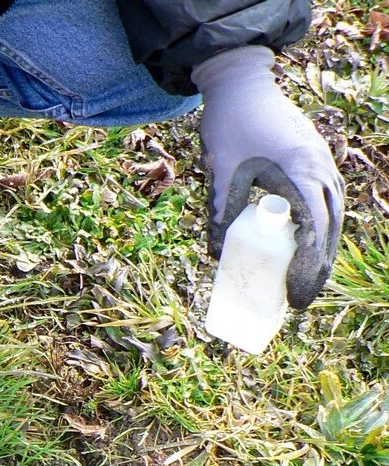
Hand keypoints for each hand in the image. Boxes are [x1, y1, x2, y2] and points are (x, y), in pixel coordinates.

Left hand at [193, 46, 343, 309]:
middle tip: (301, 297)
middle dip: (319, 266)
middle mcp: (320, 167)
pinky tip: (307, 246)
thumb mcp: (221, 172)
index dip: (308, 266)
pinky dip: (321, 226)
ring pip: (333, 213)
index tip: (296, 293)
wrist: (241, 83)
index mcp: (301, 172)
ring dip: (322, 248)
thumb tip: (216, 258)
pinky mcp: (314, 158)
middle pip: (330, 227)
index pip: (314, 230)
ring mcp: (321, 161)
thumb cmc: (230, 125)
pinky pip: (326, 199)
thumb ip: (220, 212)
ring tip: (307, 280)